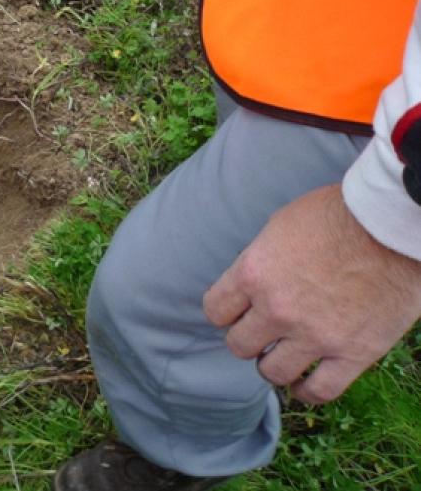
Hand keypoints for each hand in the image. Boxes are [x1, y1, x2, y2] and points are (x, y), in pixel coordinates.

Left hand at [203, 184, 420, 403]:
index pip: (216, 310)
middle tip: (261, 332)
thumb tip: (251, 281)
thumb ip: (260, 260)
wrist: (389, 225)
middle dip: (248, 338)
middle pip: (239, 344)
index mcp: (254, 273)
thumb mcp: (279, 227)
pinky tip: (304, 382)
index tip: (235, 312)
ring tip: (282, 355)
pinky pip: (319, 390)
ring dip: (274, 364)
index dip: (224, 312)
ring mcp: (314, 335)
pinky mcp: (353, 353)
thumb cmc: (337, 215)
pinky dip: (307, 390)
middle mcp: (277, 309)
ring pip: (272, 372)